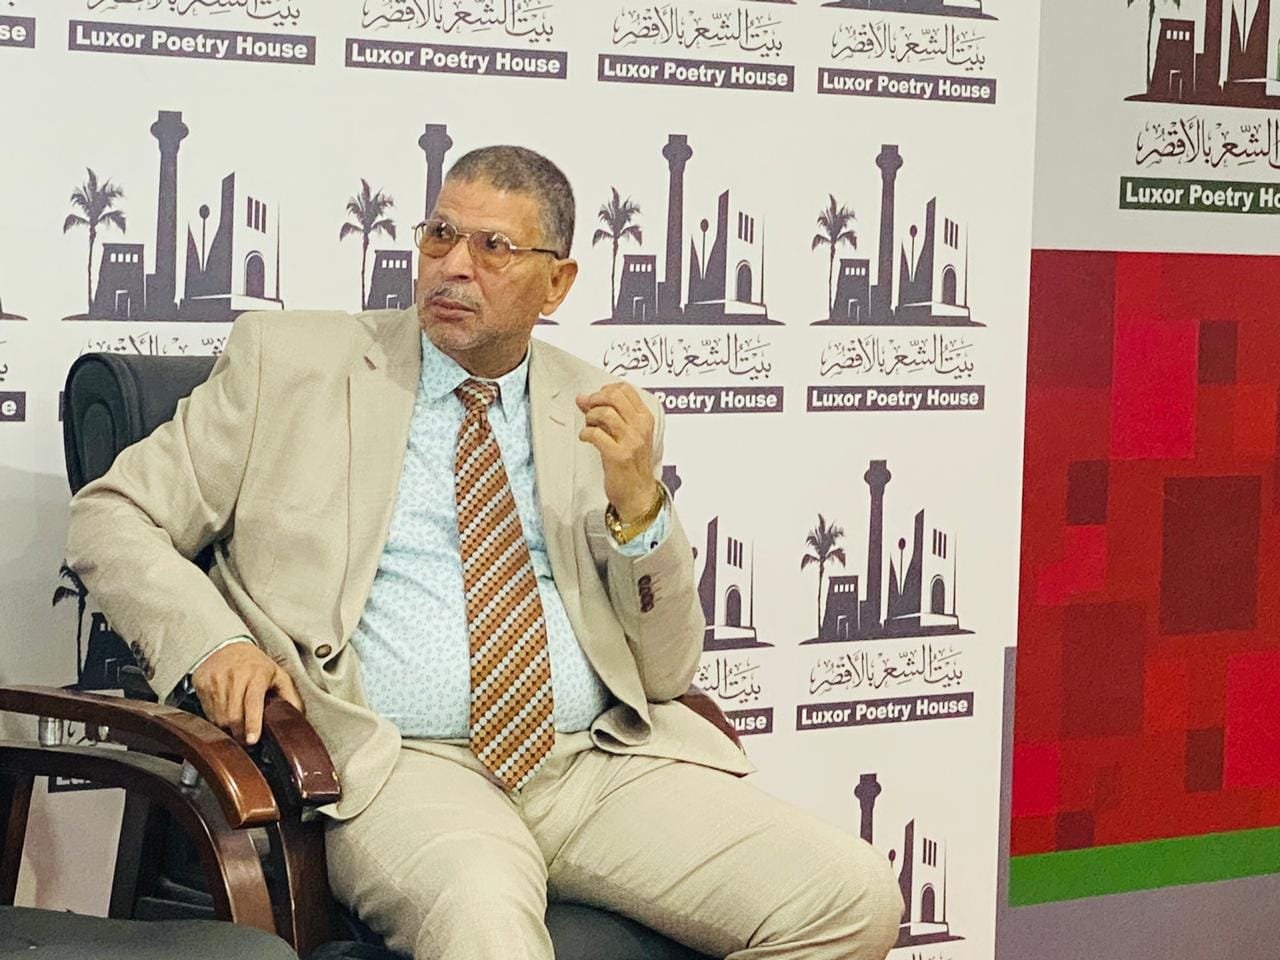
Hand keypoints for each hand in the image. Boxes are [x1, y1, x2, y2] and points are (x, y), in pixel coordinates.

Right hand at [191, 642, 303, 745]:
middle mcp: (235, 676)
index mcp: (257, 674)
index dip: (253, 723)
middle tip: (247, 742)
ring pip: (219, 717)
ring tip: (236, 729)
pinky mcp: (202, 684)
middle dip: (240, 734)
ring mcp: (216, 680)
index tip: (252, 740)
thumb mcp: (277, 674)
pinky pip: (207, 712)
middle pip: (234, 715)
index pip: (253, 702)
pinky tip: (224, 715)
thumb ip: (289, 695)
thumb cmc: (255, 664)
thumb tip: (298, 717)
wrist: (225, 646)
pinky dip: (216, 720)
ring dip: (227, 729)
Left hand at [576, 382, 658, 521]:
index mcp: (645, 419)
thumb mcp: (626, 436)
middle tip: (587, 409)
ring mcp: (630, 441)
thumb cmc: (632, 466)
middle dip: (595, 399)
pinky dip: (586, 434)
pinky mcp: (618, 456)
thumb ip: (608, 415)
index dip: (605, 390)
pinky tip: (585, 439)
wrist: (639, 494)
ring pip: (605, 413)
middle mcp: (640, 427)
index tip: (596, 399)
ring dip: (590, 417)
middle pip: (614, 396)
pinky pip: (596, 434)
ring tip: (589, 426)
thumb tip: (583, 399)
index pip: (626, 389)